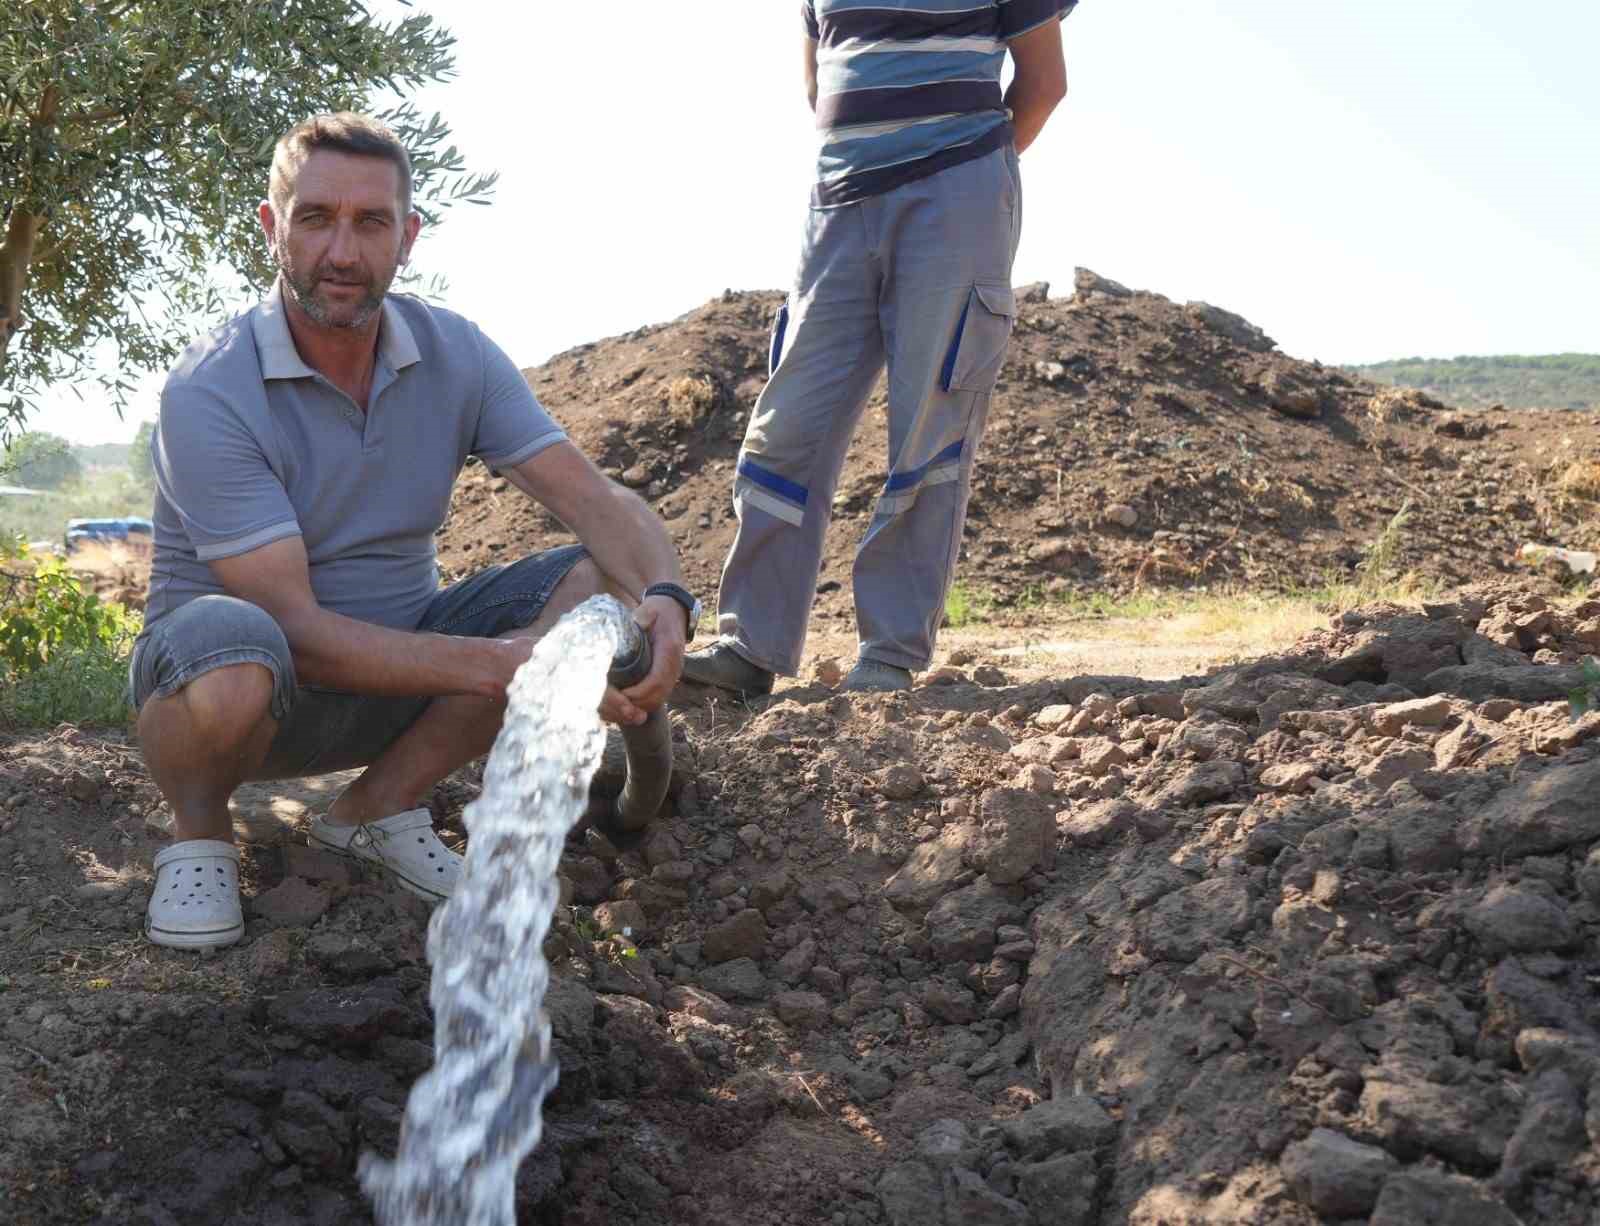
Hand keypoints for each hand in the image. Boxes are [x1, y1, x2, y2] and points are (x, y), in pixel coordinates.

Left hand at [599, 594, 685, 725]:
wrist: (675, 610)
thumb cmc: (658, 611)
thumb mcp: (649, 610)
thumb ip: (641, 618)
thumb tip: (633, 624)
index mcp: (669, 651)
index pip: (656, 680)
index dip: (638, 692)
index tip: (620, 693)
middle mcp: (675, 666)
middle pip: (658, 696)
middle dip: (637, 704)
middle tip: (615, 703)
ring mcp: (674, 673)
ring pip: (660, 699)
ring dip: (640, 706)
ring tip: (619, 703)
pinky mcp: (670, 676)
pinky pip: (659, 696)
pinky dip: (644, 703)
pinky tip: (628, 701)